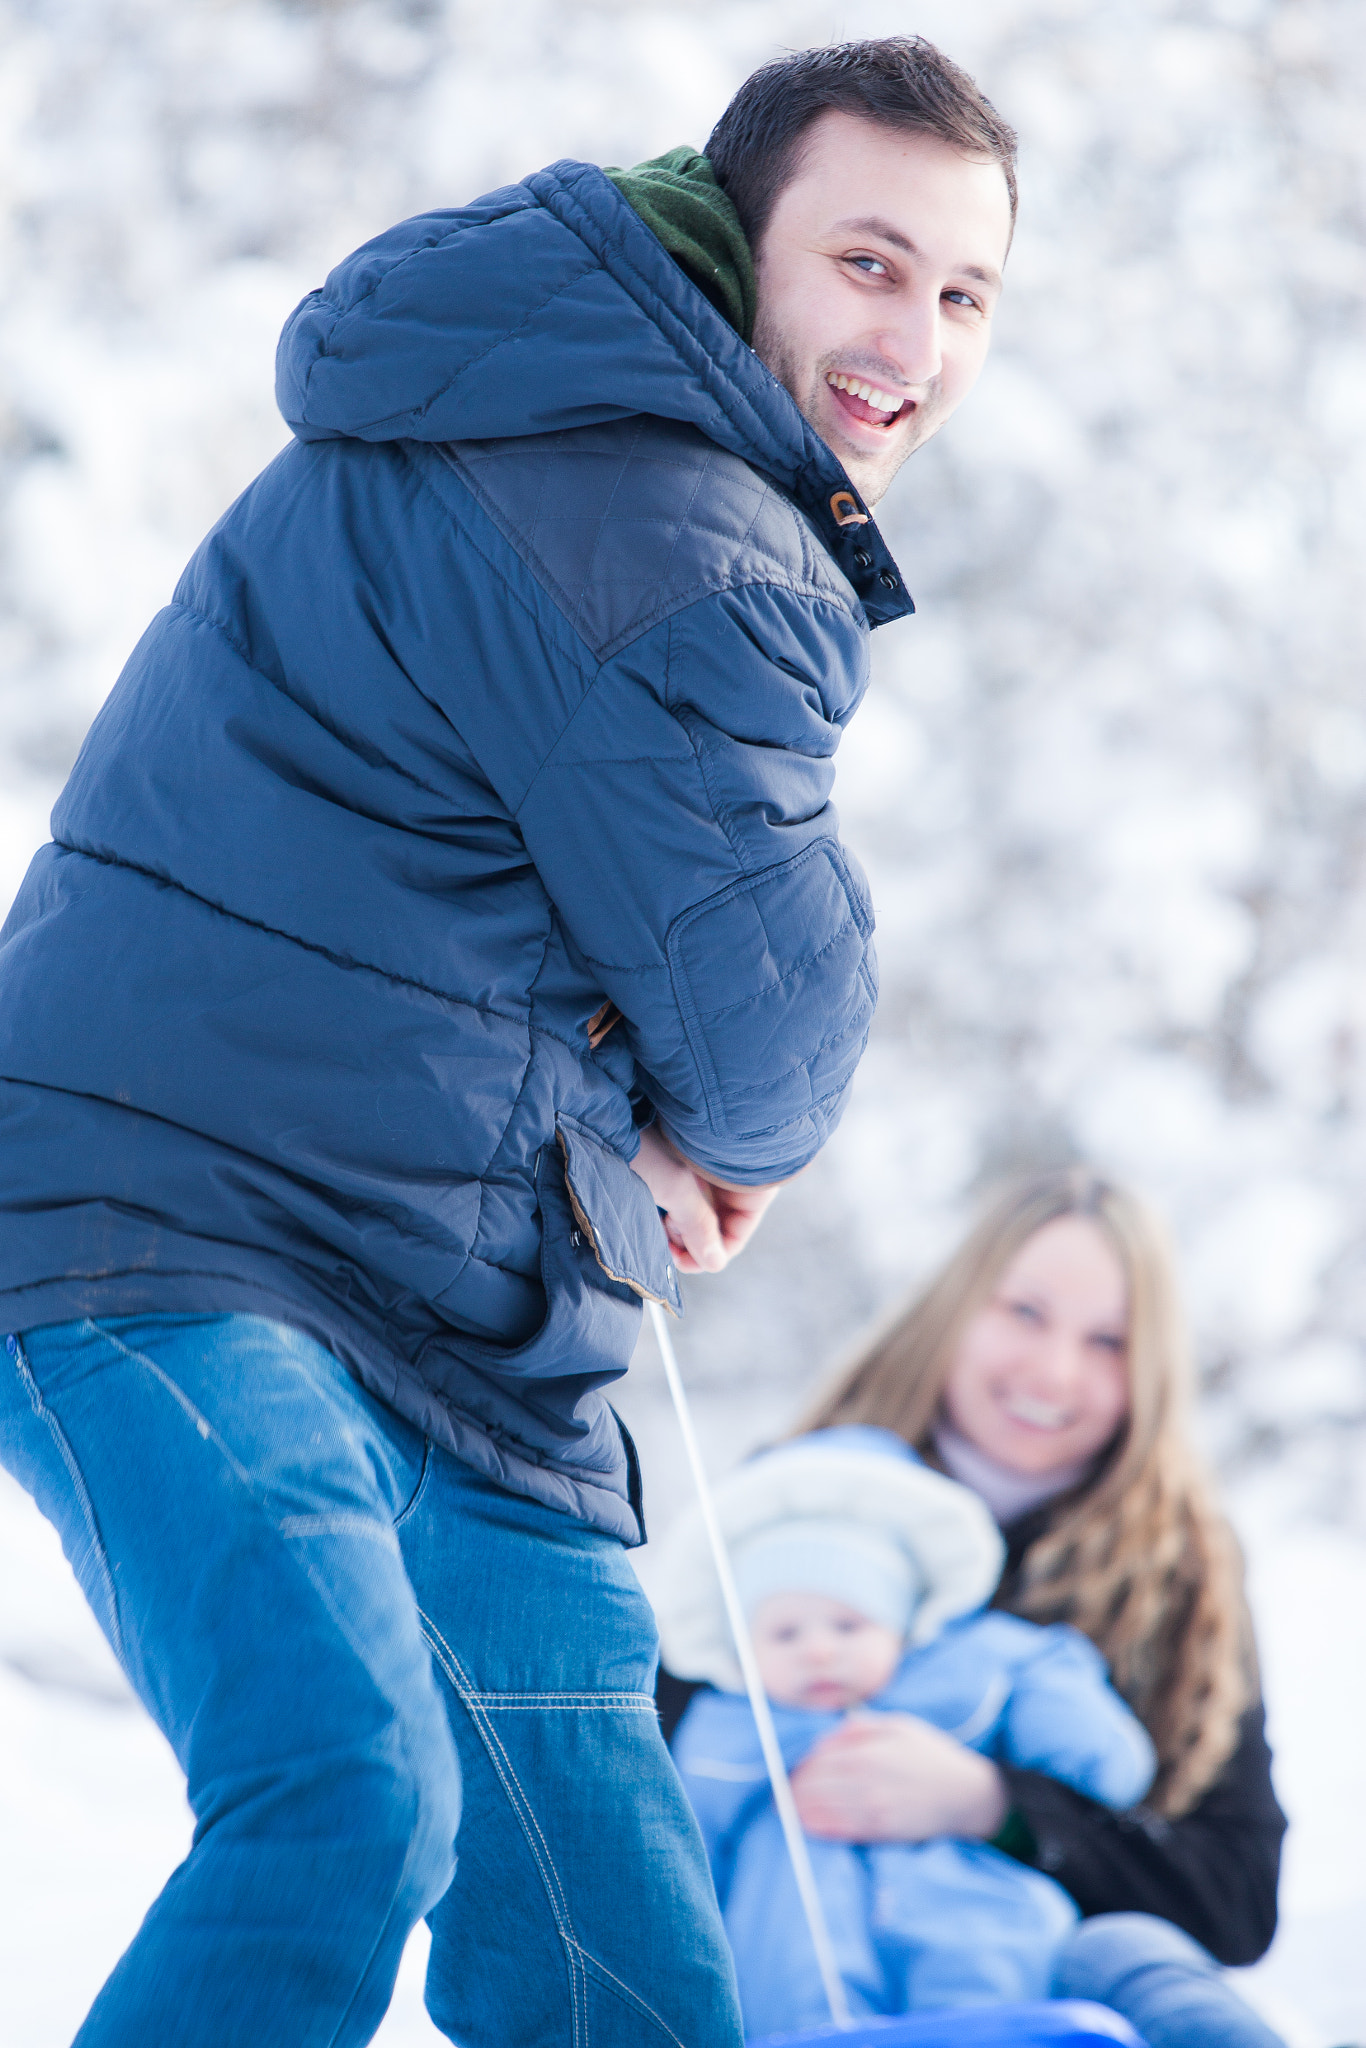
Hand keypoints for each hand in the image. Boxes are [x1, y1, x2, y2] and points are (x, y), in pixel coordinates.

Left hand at [632, 1124, 783, 1274]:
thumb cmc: (640, 1140)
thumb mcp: (675, 1187)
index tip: (698, 1261)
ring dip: (682, 1228)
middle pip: (722, 1216)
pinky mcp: (668, 1164)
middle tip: (673, 1243)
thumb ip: (700, 1227)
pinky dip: (670, 1214)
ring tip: (661, 1226)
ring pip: (699, 1211)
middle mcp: (717, 1161)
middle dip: (699, 1237)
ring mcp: (693, 1163)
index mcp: (733, 1159)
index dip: (725, 1244)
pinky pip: (680, 1200)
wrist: (594, 1112)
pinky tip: (654, 1216)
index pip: (746, 1216)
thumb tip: (716, 1263)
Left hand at [789, 1712, 1008, 1842]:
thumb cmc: (930, 1754)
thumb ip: (858, 1728)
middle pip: (817, 1786)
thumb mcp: (898, 1725)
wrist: (965, 1794)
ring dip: (800, 1811)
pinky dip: (820, 1827)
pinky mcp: (884, 1830)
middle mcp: (870, 1779)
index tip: (786, 1771)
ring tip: (785, 1810)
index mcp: (871, 1750)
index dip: (799, 1767)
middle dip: (793, 1790)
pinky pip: (844, 1830)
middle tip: (778, 1793)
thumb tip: (825, 1739)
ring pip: (825, 1810)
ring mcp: (876, 1808)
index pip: (820, 1759)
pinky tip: (807, 1825)